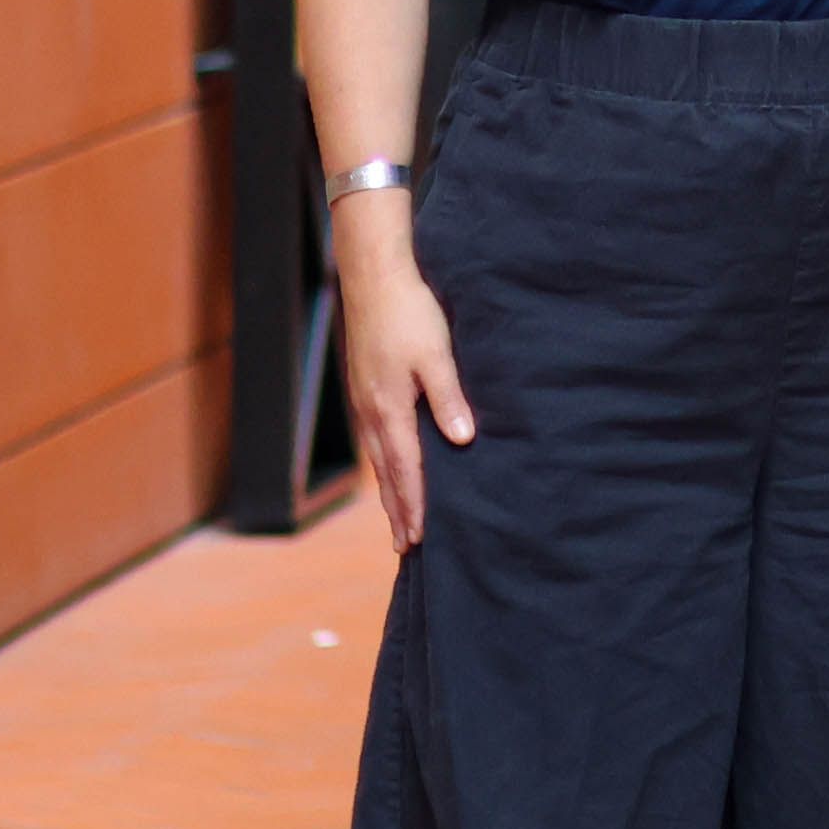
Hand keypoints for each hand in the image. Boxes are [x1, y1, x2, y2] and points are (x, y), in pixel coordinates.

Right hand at [339, 234, 476, 549]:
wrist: (374, 278)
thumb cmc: (410, 313)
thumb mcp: (436, 354)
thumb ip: (449, 398)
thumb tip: (462, 440)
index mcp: (390, 409)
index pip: (407, 470)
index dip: (416, 505)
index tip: (422, 539)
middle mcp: (372, 413)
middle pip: (388, 475)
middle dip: (400, 512)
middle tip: (407, 550)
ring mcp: (365, 402)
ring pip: (381, 460)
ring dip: (391, 493)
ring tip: (400, 522)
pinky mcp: (366, 389)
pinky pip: (377, 441)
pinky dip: (387, 466)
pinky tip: (394, 469)